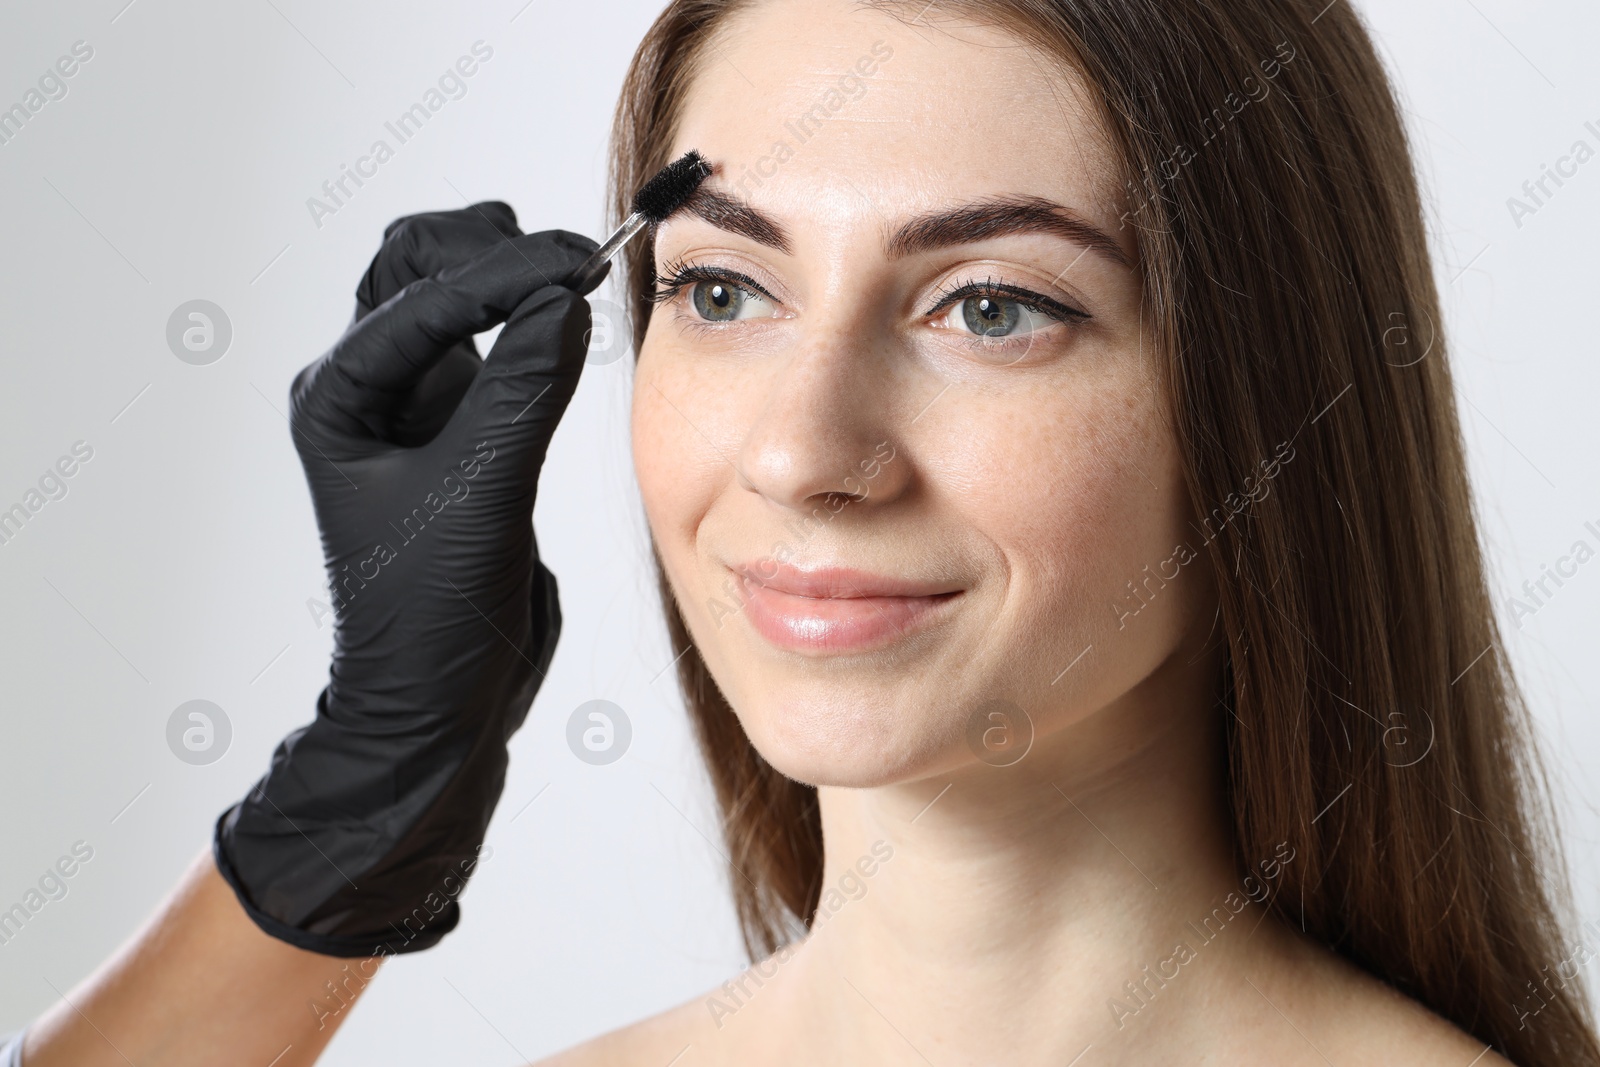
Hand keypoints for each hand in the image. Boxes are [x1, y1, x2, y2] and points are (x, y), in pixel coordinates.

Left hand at [214, 203, 604, 956]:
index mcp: (340, 400)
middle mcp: (367, 391)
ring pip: (445, 296)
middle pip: (413, 267)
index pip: (422, 300)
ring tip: (570, 281)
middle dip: (488, 249)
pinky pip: (487, 346)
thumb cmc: (431, 615)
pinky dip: (525, 320)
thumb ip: (522, 393)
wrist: (438, 698)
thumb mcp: (480, 497)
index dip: (503, 273)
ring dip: (502, 274)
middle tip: (570, 263)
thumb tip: (564, 301)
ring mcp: (411, 407)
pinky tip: (566, 325)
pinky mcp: (458, 429)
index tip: (579, 266)